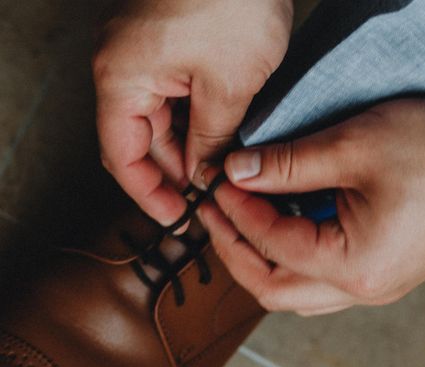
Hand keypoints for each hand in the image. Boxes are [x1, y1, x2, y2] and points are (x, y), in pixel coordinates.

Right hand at [93, 0, 292, 227]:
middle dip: (172, 174)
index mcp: (122, 78)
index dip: (148, 194)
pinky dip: (194, 123)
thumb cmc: (234, 3)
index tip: (176, 218)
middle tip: (206, 202)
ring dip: (187, 150)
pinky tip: (220, 141)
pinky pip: (174, 97)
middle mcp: (123, 67)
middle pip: (139, 141)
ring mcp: (145, 54)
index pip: (122, 156)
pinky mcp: (168, 46)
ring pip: (160, 122)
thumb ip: (211, 139)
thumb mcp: (229, 87)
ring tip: (218, 177)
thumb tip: (203, 175)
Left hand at [198, 99, 424, 315]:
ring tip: (245, 220)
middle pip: (275, 290)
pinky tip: (288, 226)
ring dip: (264, 259)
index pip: (271, 245)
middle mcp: (365, 290)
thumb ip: (287, 165)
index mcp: (355, 267)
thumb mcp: (353, 147)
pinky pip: (325, 282)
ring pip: (298, 292)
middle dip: (236, 251)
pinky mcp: (387, 272)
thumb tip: (237, 172)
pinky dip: (296, 258)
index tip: (218, 181)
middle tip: (216, 213)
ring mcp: (378, 286)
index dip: (236, 212)